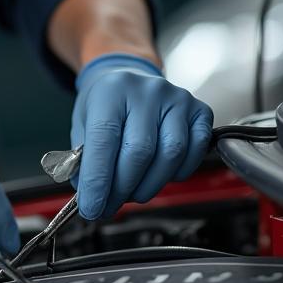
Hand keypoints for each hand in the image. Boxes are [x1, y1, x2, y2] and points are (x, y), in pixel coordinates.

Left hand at [71, 53, 212, 218]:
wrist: (129, 74)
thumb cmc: (106, 102)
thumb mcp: (83, 121)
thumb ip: (83, 157)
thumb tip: (88, 194)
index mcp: (111, 90)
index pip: (104, 139)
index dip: (97, 179)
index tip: (91, 207)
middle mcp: (146, 91)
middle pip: (139, 151)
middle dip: (122, 189)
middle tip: (108, 207)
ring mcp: (176, 98)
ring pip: (170, 155)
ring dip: (149, 186)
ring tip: (132, 194)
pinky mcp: (198, 110)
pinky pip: (193, 152)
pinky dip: (177, 174)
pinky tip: (158, 175)